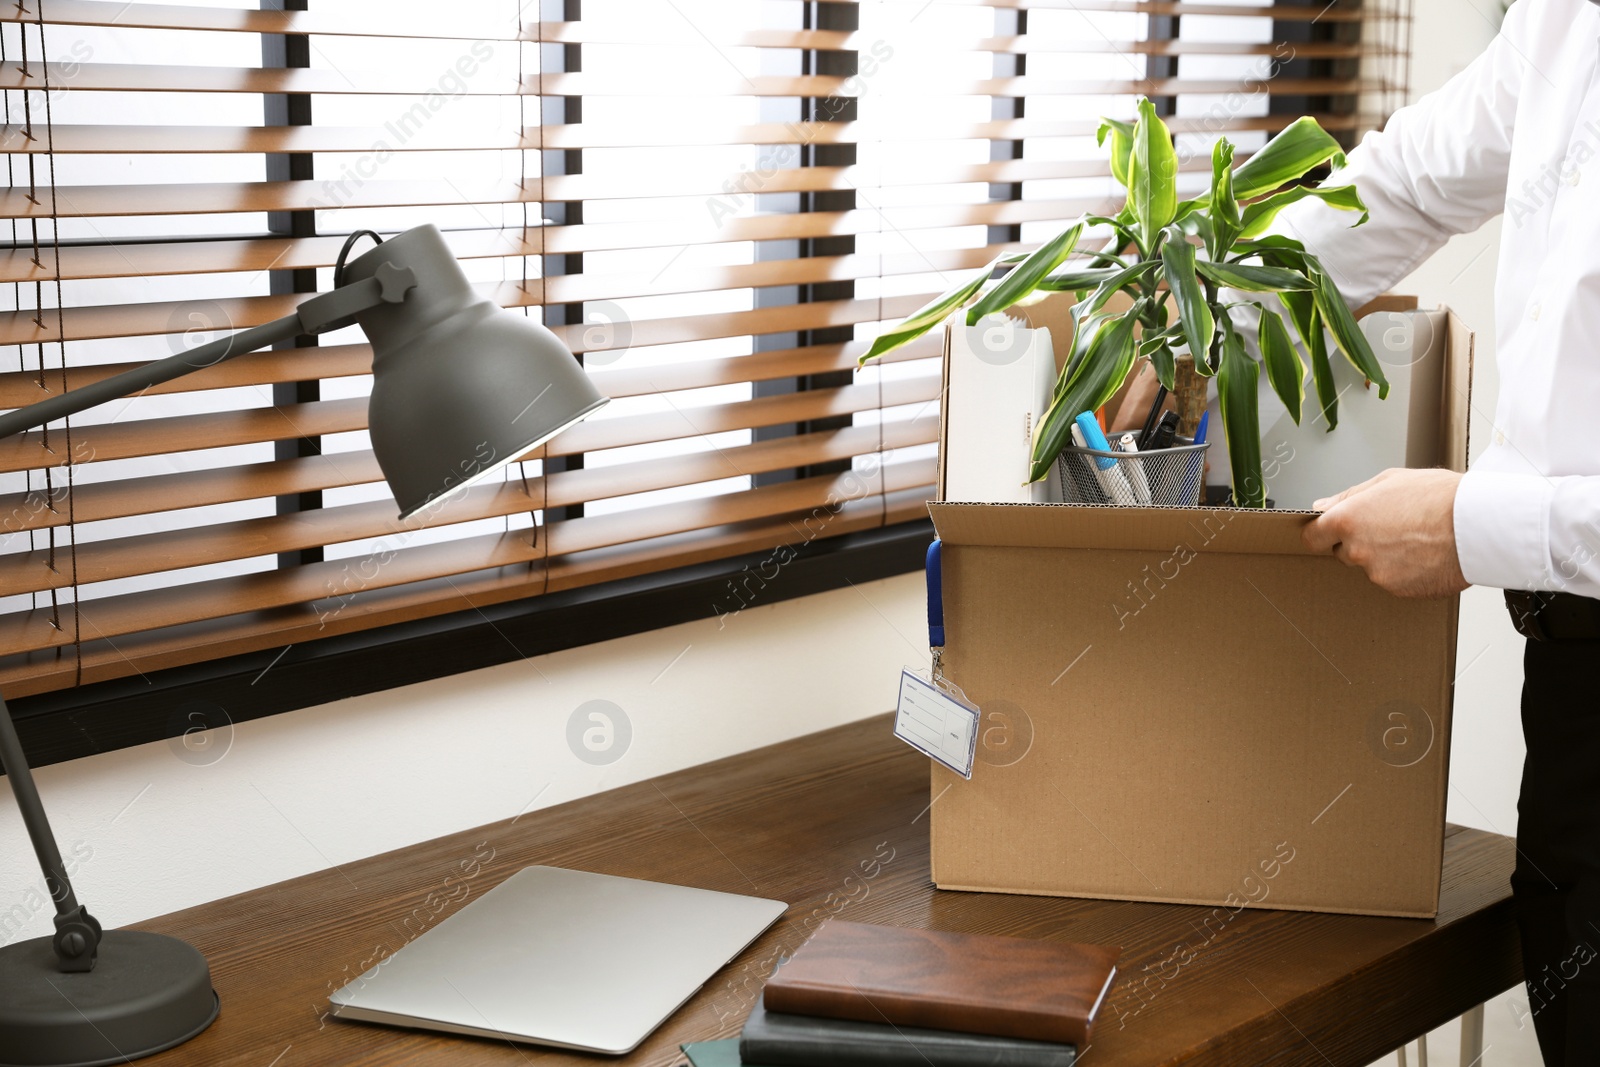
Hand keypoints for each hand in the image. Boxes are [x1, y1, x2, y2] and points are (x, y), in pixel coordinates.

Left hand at [1301, 468, 1469, 598]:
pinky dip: (1406, 571)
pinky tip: (1426, 554)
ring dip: (1385, 557)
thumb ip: (1349, 497)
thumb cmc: (1439, 498)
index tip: (1329, 531)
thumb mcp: (1389, 481)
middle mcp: (1358, 551)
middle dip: (1359, 542)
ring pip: (1372, 567)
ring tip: (1416, 538)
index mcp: (1348, 521)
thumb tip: (1322, 507)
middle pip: (1344, 553)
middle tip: (1391, 527)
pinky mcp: (1400, 590)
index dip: (1322, 533)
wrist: (1479, 525)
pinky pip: (1395, 580)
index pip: (1314, 537)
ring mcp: (1378, 574)